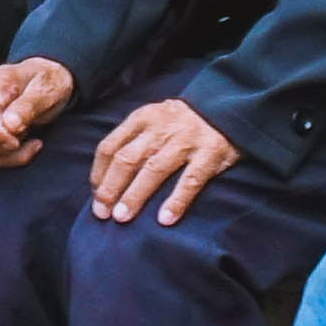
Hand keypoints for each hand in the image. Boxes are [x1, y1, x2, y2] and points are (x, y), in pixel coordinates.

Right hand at [0, 56, 74, 164]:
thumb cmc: (48, 82)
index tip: (16, 142)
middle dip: (5, 147)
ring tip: (32, 141)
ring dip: (9, 155)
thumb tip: (9, 126)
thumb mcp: (47, 88)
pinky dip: (8, 158)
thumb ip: (28, 106)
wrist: (47, 81)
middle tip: (33, 141)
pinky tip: (26, 146)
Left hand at [87, 95, 241, 224]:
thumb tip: (108, 174)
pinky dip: (176, 200)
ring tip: (122, 217)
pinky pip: (190, 180)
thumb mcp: (155, 118)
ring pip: (154, 170)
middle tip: (101, 212)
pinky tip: (164, 219)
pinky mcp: (211, 152)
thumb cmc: (184, 120)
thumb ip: (134, 138)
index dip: (99, 172)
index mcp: (143, 118)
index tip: (95, 194)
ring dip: (135, 195)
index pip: (110, 146)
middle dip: (110, 187)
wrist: (230, 106)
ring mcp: (186, 140)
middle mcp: (161, 128)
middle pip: (127, 159)